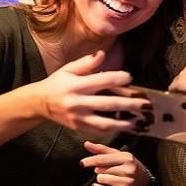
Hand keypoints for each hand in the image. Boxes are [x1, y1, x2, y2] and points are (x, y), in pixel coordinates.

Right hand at [35, 51, 150, 135]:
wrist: (40, 103)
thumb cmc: (57, 83)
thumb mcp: (68, 69)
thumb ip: (86, 63)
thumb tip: (102, 54)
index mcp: (76, 85)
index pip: (102, 81)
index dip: (118, 78)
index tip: (130, 78)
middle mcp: (78, 102)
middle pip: (108, 104)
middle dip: (128, 104)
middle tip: (145, 104)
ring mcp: (78, 117)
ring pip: (104, 123)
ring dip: (123, 123)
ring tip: (138, 122)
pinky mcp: (78, 127)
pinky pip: (98, 130)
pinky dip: (112, 130)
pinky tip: (125, 127)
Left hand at [80, 141, 150, 185]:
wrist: (144, 181)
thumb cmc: (129, 165)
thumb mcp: (119, 154)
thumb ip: (102, 149)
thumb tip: (86, 143)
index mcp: (126, 157)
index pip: (104, 159)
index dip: (92, 160)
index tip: (82, 163)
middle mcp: (128, 169)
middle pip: (101, 170)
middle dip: (100, 170)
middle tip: (108, 170)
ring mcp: (127, 181)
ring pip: (102, 180)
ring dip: (102, 179)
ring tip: (110, 177)